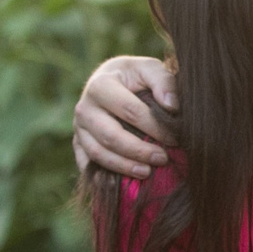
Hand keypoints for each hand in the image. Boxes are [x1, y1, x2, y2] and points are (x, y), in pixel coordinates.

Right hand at [74, 56, 178, 177]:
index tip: (175, 138)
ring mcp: (78, 127)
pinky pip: (87, 164)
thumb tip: (172, 106)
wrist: (111, 80)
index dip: (154, 127)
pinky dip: (103, 175)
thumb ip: (163, 81)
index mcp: (100, 85)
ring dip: (124, 166)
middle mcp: (84, 107)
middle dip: (138, 151)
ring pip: (98, 153)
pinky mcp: (77, 143)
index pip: (129, 111)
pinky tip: (123, 182)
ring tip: (147, 172)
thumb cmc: (135, 77)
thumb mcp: (149, 69)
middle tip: (163, 159)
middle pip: (110, 136)